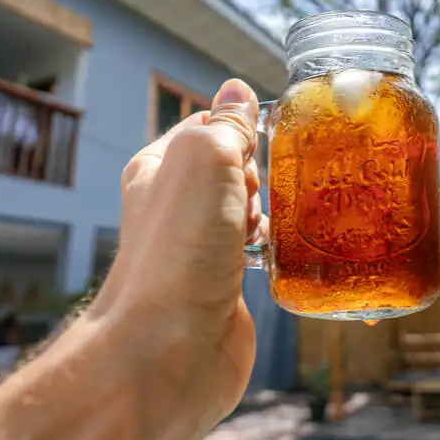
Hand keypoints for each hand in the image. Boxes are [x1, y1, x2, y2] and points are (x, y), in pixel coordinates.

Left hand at [88, 79, 262, 427]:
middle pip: (237, 170)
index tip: (256, 146)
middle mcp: (175, 209)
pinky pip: (263, 255)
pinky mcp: (226, 289)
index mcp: (158, 170)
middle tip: (253, 198)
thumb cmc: (178, 250)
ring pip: (253, 213)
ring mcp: (201, 251)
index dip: (239, 129)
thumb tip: (238, 91)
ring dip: (272, 215)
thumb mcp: (206, 159)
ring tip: (265, 231)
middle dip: (260, 176)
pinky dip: (277, 252)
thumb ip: (226, 124)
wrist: (170, 348)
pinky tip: (282, 257)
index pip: (207, 126)